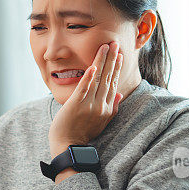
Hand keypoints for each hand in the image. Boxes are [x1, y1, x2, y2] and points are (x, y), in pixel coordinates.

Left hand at [48, 41, 124, 155]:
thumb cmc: (82, 133)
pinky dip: (89, 77)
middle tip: (115, 44)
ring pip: (98, 80)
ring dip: (102, 62)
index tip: (120, 55)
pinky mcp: (76, 105)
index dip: (116, 68)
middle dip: (112, 60)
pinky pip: (84, 88)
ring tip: (106, 47)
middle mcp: (100, 105)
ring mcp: (89, 105)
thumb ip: (112, 108)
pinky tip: (93, 66)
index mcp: (107, 108)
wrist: (68, 145)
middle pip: (108, 78)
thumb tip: (119, 94)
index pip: (113, 83)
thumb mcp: (102, 122)